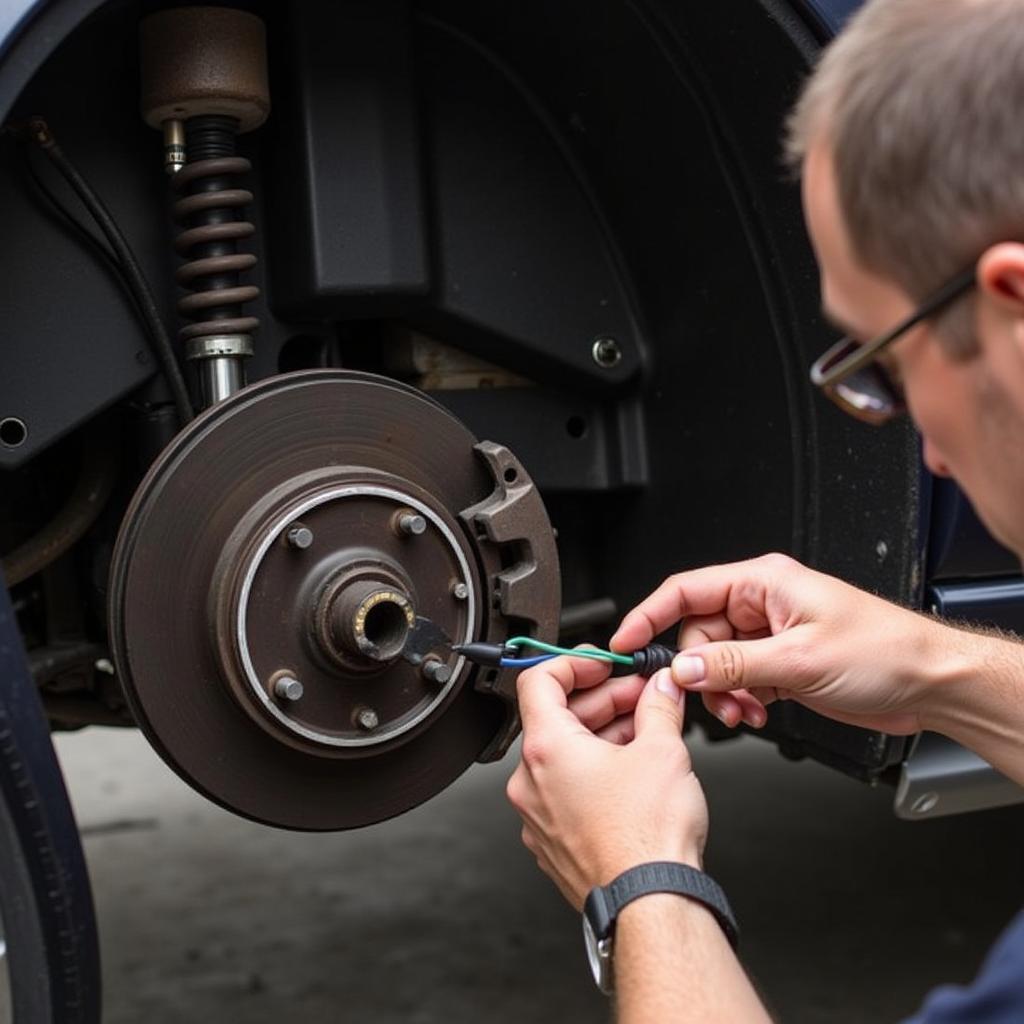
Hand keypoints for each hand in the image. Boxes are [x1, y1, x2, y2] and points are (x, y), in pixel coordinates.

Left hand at [506, 655, 707, 910]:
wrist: (649, 904)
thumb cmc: (647, 838)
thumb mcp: (663, 750)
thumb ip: (659, 706)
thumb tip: (661, 689)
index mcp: (546, 749)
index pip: (538, 679)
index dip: (573, 662)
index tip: (603, 663)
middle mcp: (531, 782)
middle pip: (556, 718)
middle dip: (603, 700)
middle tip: (642, 695)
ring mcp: (538, 816)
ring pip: (564, 757)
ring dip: (601, 735)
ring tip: (646, 732)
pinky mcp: (553, 843)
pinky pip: (566, 792)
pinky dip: (594, 773)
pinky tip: (632, 773)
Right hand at [611, 552, 944, 734]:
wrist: (930, 683)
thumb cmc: (885, 651)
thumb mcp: (800, 659)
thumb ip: (734, 664)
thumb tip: (685, 667)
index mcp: (763, 582)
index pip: (686, 590)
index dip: (649, 614)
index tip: (625, 641)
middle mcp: (762, 604)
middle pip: (698, 634)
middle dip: (699, 670)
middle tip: (709, 697)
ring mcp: (771, 635)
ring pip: (717, 662)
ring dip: (722, 692)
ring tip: (744, 711)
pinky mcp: (780, 662)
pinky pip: (739, 679)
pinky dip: (741, 699)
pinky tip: (758, 712)